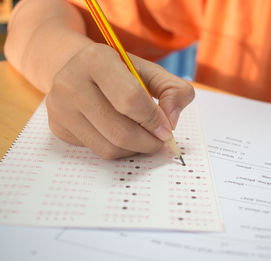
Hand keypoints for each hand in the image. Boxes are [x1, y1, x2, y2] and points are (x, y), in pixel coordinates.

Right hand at [46, 43, 193, 158]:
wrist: (79, 70)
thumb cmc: (120, 72)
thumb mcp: (150, 71)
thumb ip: (173, 90)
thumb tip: (171, 122)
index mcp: (96, 59)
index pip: (131, 99)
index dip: (154, 120)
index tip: (168, 130)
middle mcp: (71, 82)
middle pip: (120, 131)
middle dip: (148, 142)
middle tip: (160, 141)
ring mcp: (60, 108)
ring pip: (109, 148)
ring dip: (136, 149)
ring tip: (145, 138)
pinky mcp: (58, 128)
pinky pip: (97, 151)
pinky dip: (119, 150)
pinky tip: (124, 136)